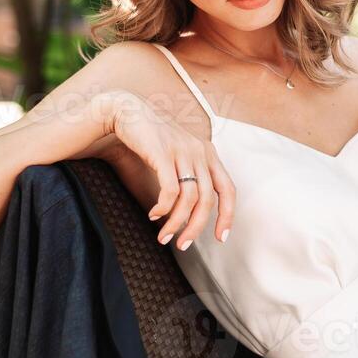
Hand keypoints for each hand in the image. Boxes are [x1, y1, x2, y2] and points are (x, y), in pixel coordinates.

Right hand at [105, 92, 234, 249]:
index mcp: (208, 153)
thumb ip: (190, 176)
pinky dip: (163, 208)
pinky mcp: (163, 153)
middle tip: (183, 245)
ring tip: (164, 237)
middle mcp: (200, 152)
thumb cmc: (152, 139)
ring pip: (189, 198)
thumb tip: (190, 214)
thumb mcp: (179, 154)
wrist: (128, 112)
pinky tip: (153, 215)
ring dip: (176, 223)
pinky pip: (170, 190)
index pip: (229, 189)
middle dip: (196, 227)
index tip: (220, 238)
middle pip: (208, 199)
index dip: (228, 215)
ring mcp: (183, 151)